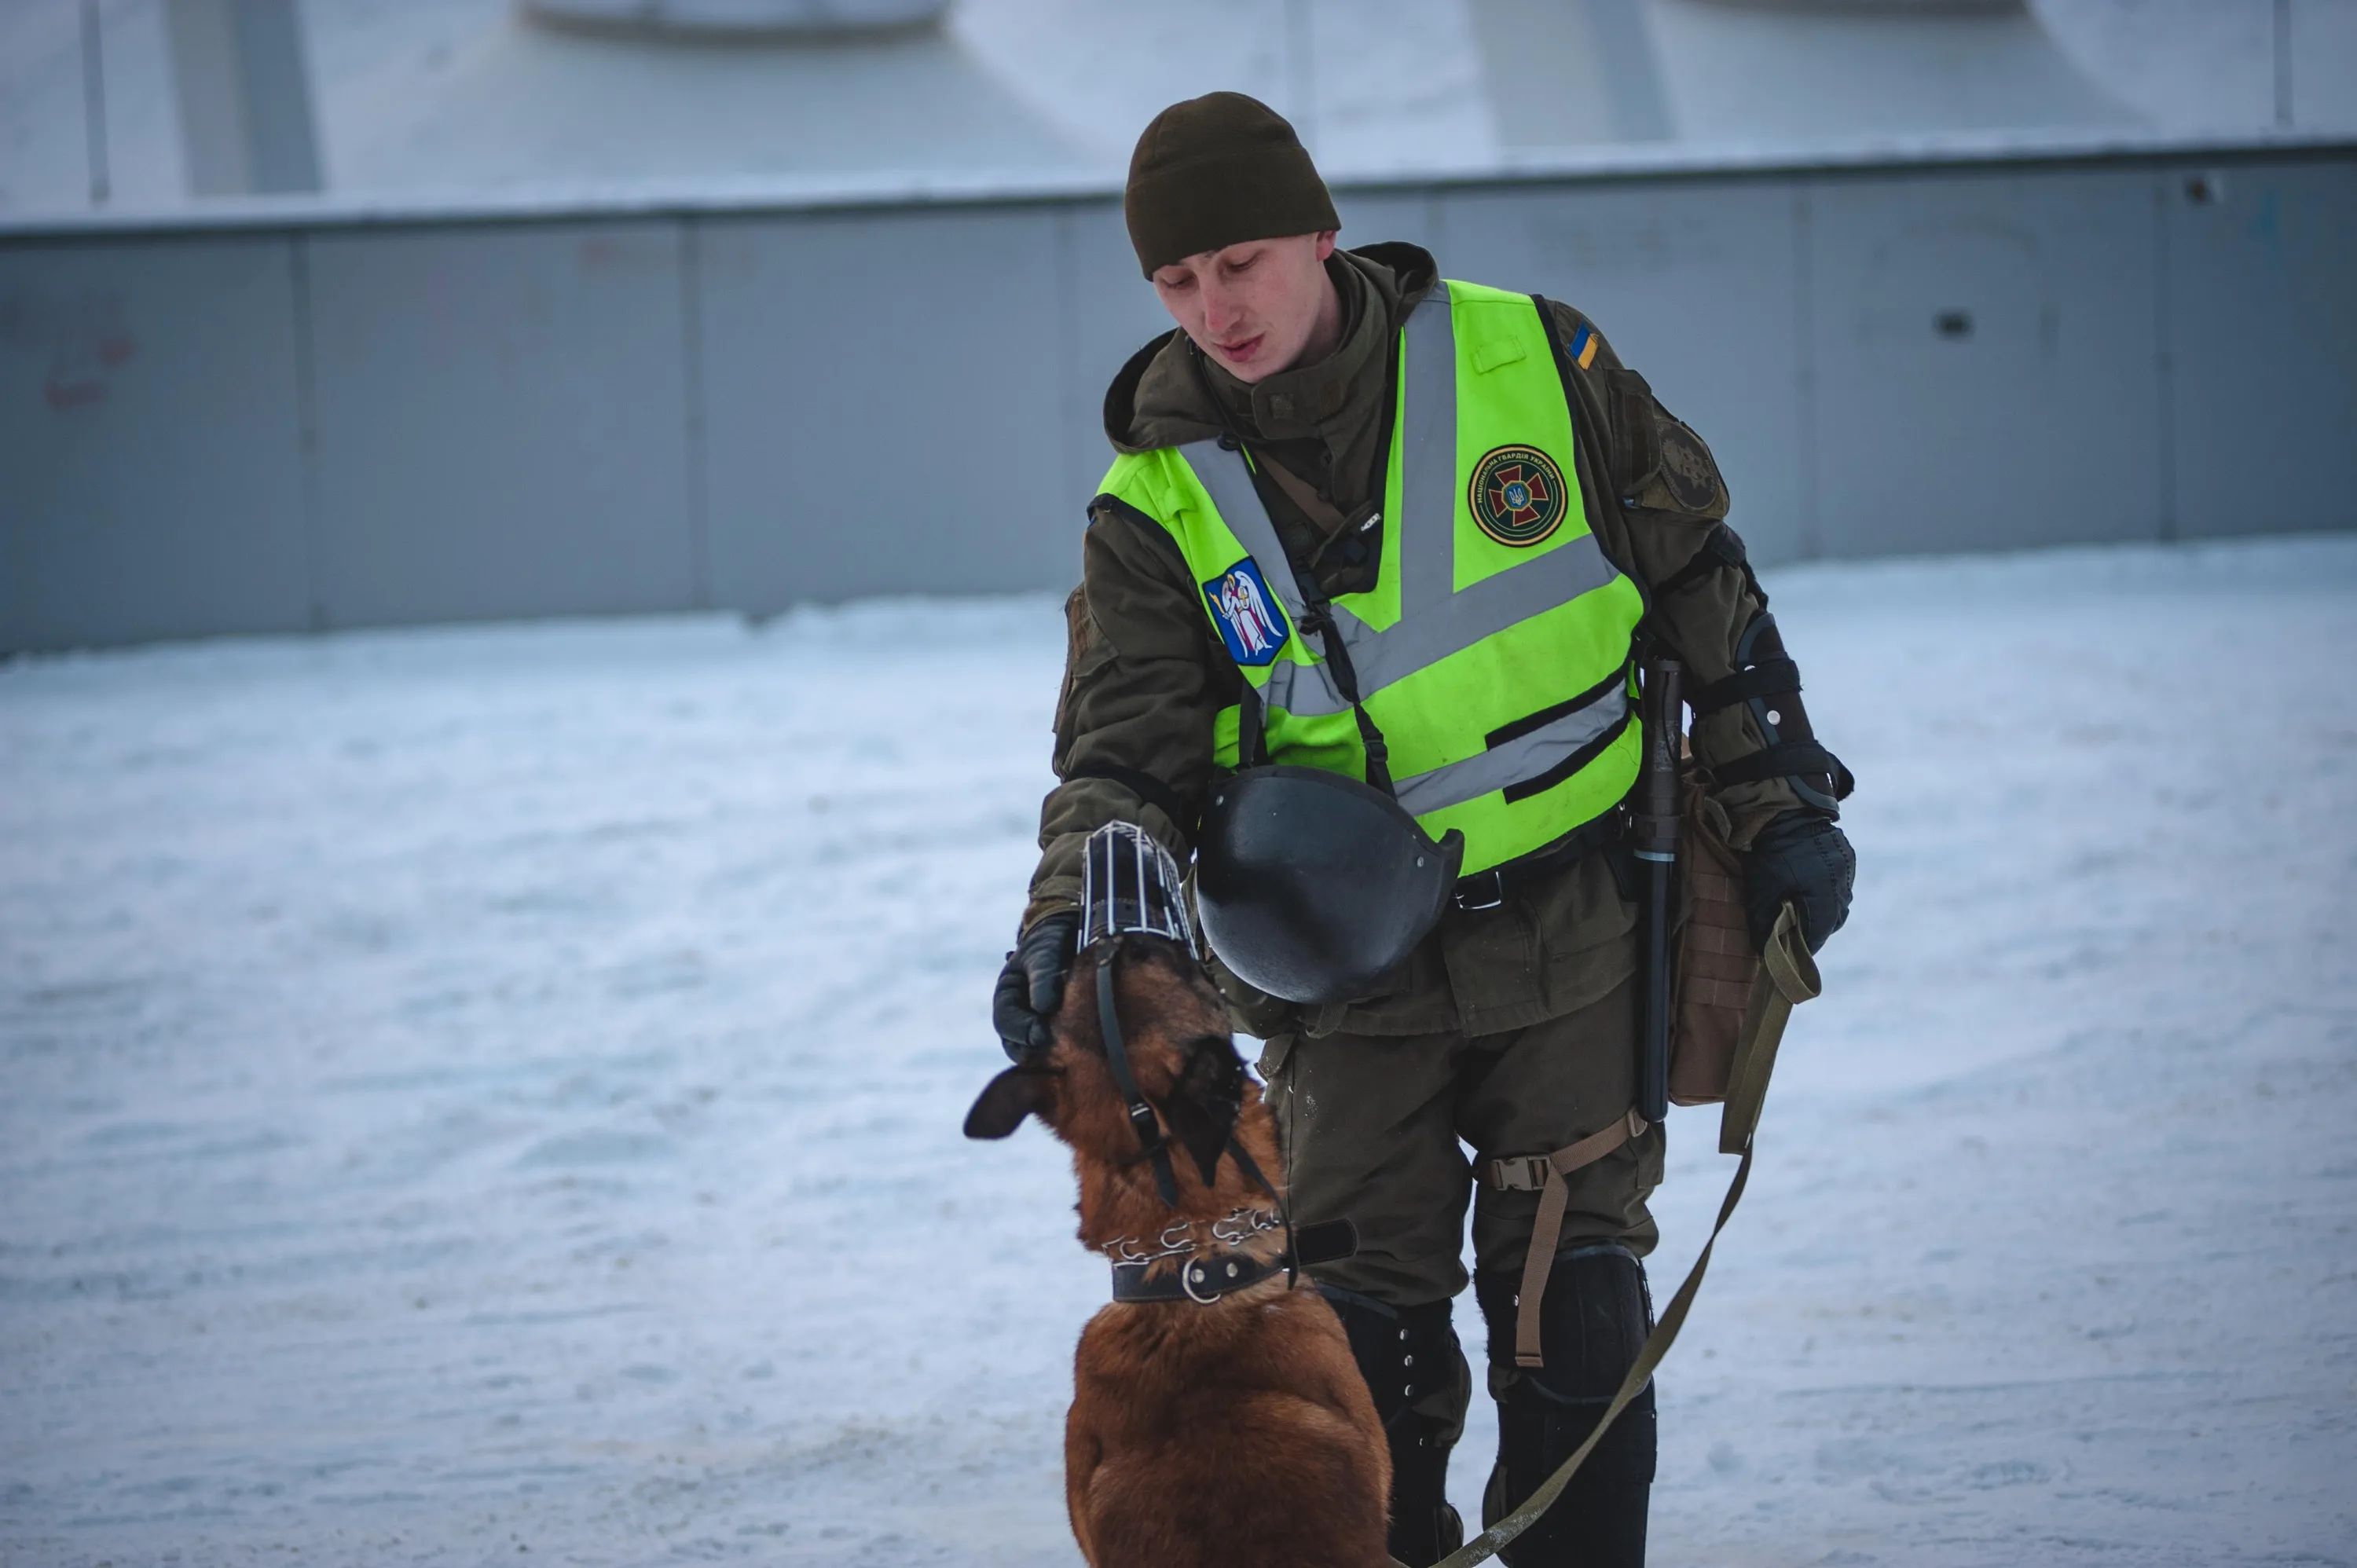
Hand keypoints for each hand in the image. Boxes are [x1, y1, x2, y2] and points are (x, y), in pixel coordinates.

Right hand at [993, 911, 1079, 1061]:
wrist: (1068, 935)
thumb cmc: (1051, 943)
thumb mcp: (1044, 955)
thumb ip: (1042, 978)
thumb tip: (1043, 1007)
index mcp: (1006, 996)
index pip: (1006, 1023)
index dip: (1023, 1032)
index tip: (1043, 1035)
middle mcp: (1017, 1015)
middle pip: (1017, 1045)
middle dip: (1037, 1049)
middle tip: (1060, 1050)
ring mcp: (1036, 1024)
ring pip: (1036, 1051)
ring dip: (1051, 1053)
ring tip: (1071, 1054)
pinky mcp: (1056, 1030)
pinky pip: (1056, 1048)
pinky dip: (1065, 1051)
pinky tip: (1081, 1052)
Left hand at [1743, 813, 1853, 954]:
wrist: (1785, 811)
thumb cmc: (1770, 854)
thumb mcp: (1761, 890)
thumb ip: (1764, 922)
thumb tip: (1763, 950)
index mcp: (1824, 895)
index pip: (1819, 933)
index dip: (1804, 946)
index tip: (1793, 952)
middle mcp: (1842, 885)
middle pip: (1833, 919)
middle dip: (1815, 929)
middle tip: (1795, 932)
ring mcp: (1847, 869)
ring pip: (1839, 901)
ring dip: (1822, 909)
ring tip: (1801, 909)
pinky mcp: (1847, 856)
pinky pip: (1840, 883)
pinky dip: (1826, 890)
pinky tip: (1809, 887)